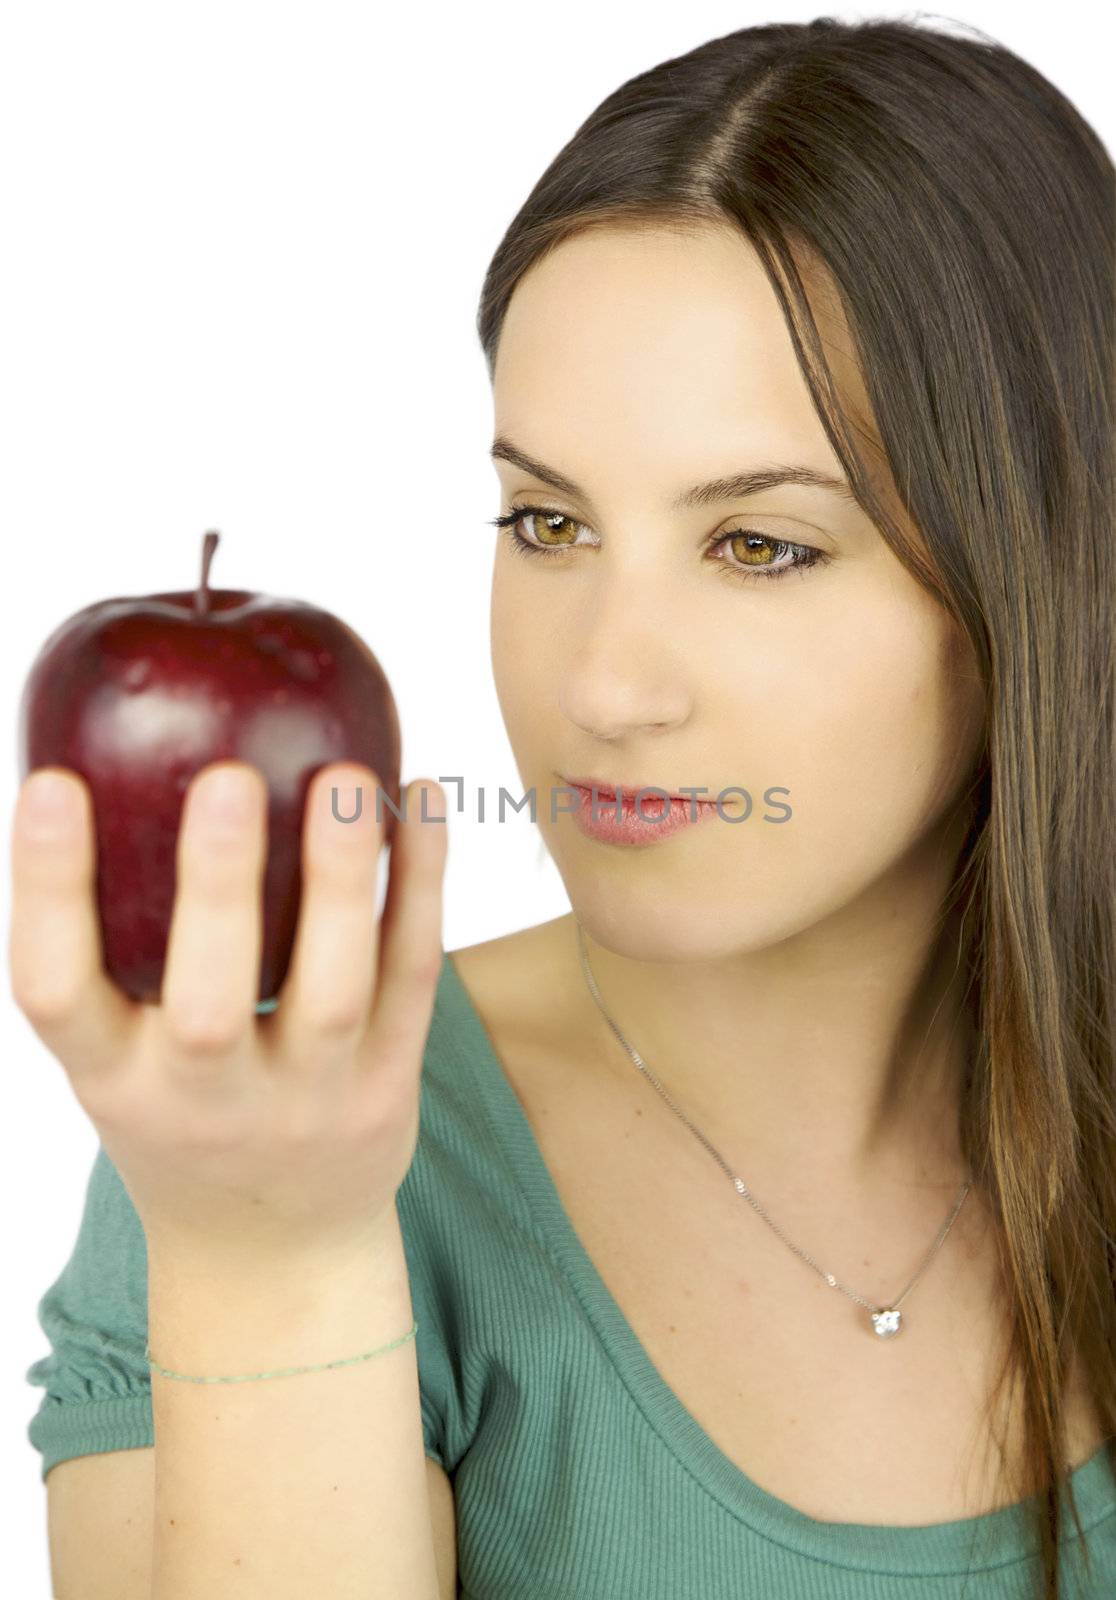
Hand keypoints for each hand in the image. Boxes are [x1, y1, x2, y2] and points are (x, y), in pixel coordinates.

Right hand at [8, 760, 447, 1272]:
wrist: (273, 1248)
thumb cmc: (182, 1113)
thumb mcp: (117, 1055)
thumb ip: (110, 948)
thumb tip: (108, 767)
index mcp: (111, 1078)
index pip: (51, 991)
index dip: (45, 891)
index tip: (50, 787)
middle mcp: (204, 1101)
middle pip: (207, 1006)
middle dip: (217, 889)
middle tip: (227, 778)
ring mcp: (309, 1100)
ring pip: (333, 991)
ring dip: (341, 879)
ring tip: (345, 777)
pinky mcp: (390, 1087)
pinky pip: (412, 978)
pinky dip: (421, 886)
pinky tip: (423, 800)